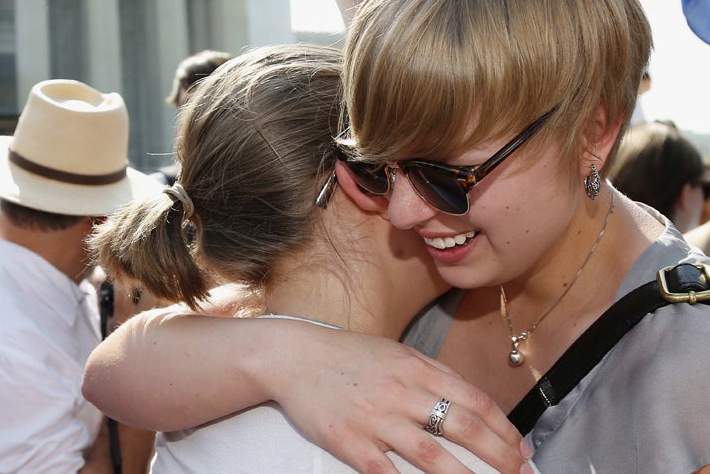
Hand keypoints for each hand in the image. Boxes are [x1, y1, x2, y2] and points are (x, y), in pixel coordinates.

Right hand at [269, 330, 528, 473]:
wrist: (292, 357)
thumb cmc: (347, 356)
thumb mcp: (395, 352)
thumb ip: (433, 374)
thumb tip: (473, 401)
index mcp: (415, 368)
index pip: (474, 401)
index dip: (504, 428)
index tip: (522, 449)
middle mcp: (401, 393)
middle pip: (463, 428)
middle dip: (500, 456)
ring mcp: (375, 419)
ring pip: (433, 456)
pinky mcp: (349, 441)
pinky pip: (386, 472)